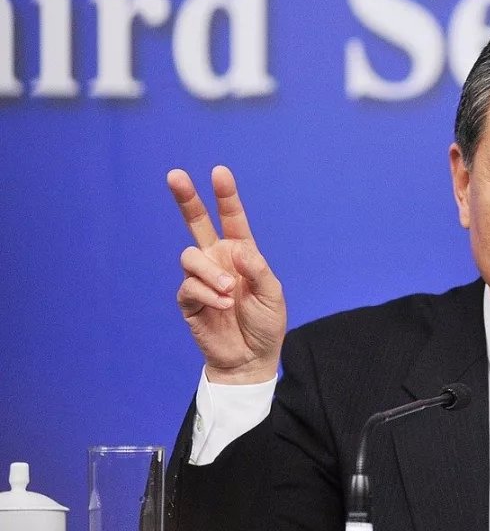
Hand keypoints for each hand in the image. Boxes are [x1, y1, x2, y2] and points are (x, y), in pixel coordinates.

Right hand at [168, 166, 285, 383]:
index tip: (219, 172)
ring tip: (229, 292)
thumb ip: (257, 269)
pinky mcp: (189, 300)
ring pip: (190, 257)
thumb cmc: (265, 324)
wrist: (251, 358)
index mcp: (241, 253)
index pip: (231, 219)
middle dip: (186, 199)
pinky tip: (223, 306)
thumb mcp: (272, 294)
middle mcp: (218, 260)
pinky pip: (189, 287)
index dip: (225, 196)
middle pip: (196, 223)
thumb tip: (236, 249)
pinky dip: (208, 295)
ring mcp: (201, 279)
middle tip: (175, 175)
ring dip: (210, 273)